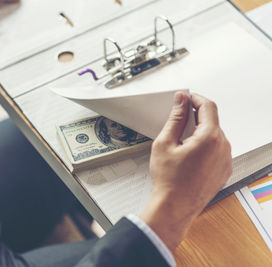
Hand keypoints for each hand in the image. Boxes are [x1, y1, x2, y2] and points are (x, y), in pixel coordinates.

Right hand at [140, 92, 231, 250]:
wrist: (174, 208)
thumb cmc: (169, 181)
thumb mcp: (165, 143)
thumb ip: (174, 118)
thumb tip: (181, 101)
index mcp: (210, 138)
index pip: (208, 106)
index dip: (195, 98)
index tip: (185, 97)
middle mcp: (223, 148)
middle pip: (212, 121)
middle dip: (195, 116)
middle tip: (178, 120)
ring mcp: (226, 160)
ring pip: (215, 135)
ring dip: (200, 132)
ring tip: (181, 142)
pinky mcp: (224, 170)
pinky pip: (217, 150)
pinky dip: (205, 146)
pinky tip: (188, 155)